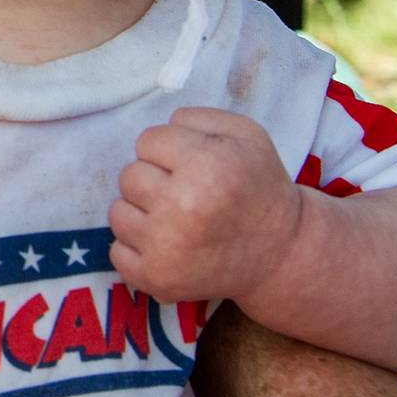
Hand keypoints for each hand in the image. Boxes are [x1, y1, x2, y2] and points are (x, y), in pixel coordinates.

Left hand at [109, 107, 303, 303]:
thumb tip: (160, 127)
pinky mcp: (157, 278)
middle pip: (129, 176)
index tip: (193, 166)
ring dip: (141, 213)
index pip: (146, 141)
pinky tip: (168, 246)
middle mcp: (183, 207)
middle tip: (187, 194)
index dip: (169, 151)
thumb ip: (197, 118)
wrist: (280, 253)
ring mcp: (166, 247)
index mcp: (205, 166)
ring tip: (177, 220)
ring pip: (118, 213)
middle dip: (154, 180)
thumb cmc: (259, 187)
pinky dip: (137, 248)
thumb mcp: (246, 134)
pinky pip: (116, 251)